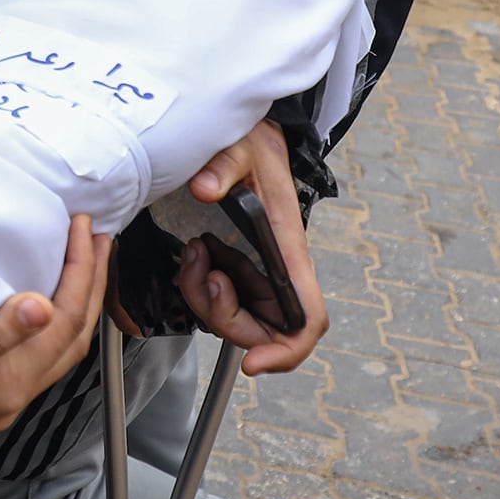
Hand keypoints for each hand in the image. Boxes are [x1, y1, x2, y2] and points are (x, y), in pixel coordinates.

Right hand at [0, 216, 109, 429]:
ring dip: (78, 299)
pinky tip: (53, 293)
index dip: (80, 274)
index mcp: (7, 386)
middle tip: (98, 239)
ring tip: (87, 259)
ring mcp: (8, 397)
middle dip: (91, 284)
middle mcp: (15, 397)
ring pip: (63, 345)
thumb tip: (42, 307)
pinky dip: (58, 317)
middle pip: (74, 336)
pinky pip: (45, 351)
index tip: (83, 232)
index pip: (62, 323)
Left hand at [173, 122, 328, 374]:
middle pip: (261, 330)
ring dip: (203, 297)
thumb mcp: (239, 147)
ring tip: (194, 254)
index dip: (287, 351)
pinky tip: (192, 253)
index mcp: (287, 250)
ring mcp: (255, 271)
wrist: (249, 135)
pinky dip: (197, 287)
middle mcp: (275, 269)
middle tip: (204, 275)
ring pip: (232, 317)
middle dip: (223, 317)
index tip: (252, 363)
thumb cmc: (253, 143)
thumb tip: (205, 189)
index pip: (306, 318)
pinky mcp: (235, 266)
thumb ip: (223, 165)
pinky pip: (216, 298)